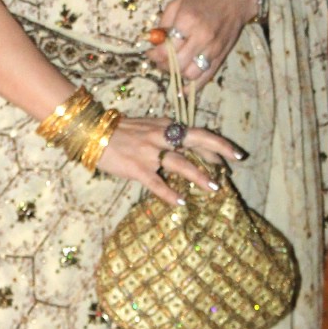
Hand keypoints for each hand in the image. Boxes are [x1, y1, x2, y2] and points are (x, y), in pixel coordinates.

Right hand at [96, 114, 244, 206]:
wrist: (91, 131)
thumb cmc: (118, 131)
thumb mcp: (146, 126)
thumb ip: (165, 134)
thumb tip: (182, 146)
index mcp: (165, 126)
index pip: (197, 133)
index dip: (217, 145)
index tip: (231, 156)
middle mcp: (161, 136)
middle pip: (197, 140)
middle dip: (219, 150)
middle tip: (237, 161)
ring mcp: (149, 152)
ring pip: (180, 163)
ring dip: (199, 175)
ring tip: (214, 188)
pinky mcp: (136, 168)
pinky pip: (156, 183)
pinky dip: (169, 193)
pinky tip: (181, 202)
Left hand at [145, 0, 256, 88]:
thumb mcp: (178, 2)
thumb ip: (164, 23)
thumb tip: (153, 41)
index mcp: (188, 21)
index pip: (166, 48)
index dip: (154, 54)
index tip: (150, 52)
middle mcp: (201, 38)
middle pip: (176, 64)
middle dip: (163, 64)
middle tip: (160, 59)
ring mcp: (213, 50)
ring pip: (189, 74)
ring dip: (177, 74)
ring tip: (173, 65)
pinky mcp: (221, 58)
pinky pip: (205, 78)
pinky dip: (192, 87)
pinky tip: (182, 89)